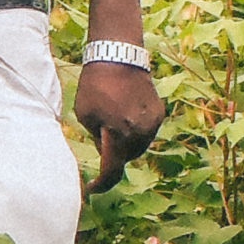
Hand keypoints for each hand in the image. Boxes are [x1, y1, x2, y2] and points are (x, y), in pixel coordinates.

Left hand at [74, 60, 164, 195]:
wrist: (119, 55)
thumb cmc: (95, 84)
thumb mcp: (85, 114)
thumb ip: (96, 138)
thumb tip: (105, 150)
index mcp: (118, 135)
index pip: (111, 172)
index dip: (101, 184)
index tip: (92, 189)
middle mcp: (139, 133)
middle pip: (125, 158)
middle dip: (112, 155)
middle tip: (100, 139)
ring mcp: (152, 124)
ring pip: (138, 146)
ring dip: (125, 143)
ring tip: (112, 121)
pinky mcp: (158, 113)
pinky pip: (146, 131)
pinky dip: (135, 130)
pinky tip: (124, 113)